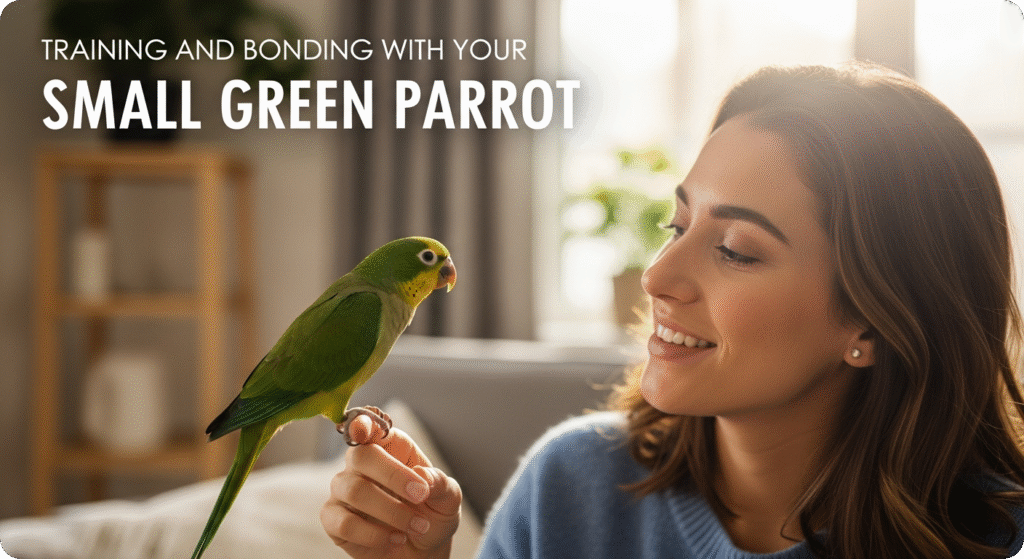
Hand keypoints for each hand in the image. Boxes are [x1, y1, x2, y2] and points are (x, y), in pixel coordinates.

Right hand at [321, 414, 462, 558]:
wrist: (423, 552)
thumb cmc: (432, 516)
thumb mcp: (449, 500)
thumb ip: (441, 484)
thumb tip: (422, 475)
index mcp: (391, 448)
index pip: (371, 427)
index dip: (363, 424)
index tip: (364, 429)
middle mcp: (362, 465)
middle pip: (360, 456)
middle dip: (393, 476)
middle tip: (421, 496)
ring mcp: (344, 491)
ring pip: (353, 491)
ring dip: (391, 512)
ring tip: (416, 527)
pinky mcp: (334, 519)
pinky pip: (343, 523)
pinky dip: (373, 534)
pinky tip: (394, 539)